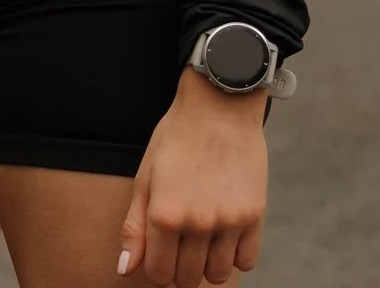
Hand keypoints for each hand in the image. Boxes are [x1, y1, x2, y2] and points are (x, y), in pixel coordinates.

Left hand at [119, 69, 269, 285]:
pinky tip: (224, 236)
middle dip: (180, 270)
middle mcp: (197, 223)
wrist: (219, 109)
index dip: (157, 271)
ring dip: (207, 266)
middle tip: (179, 246)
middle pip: (188, 279)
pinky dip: (235, 256)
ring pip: (217, 275)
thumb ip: (134, 228)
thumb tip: (124, 269)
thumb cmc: (176, 140)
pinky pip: (246, 262)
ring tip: (202, 241)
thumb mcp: (145, 178)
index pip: (159, 274)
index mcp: (164, 214)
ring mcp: (228, 221)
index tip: (160, 256)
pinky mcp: (254, 216)